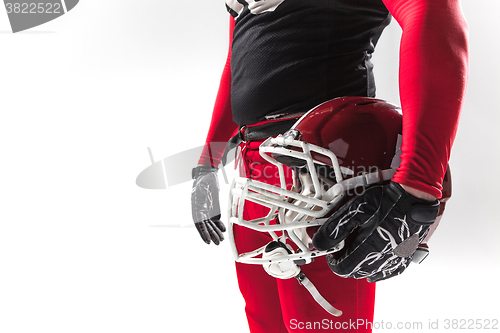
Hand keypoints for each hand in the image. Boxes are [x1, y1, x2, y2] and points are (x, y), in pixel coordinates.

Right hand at [191, 165, 225, 244]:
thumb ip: (203, 191)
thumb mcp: (203, 183)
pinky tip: (223, 231)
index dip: (203, 233)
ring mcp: (207, 211)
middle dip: (211, 235)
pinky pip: (216, 220)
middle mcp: (201, 211)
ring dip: (216, 233)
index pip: (199, 223)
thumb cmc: (204, 179)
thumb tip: (205, 196)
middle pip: (206, 227)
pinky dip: (219, 226)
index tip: (207, 240)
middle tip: (218, 243)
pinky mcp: (213, 210)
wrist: (208, 175)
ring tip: (221, 240)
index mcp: (196, 207)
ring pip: (211, 225)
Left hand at [312, 182, 438, 281]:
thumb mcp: (355, 209)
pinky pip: (392, 270)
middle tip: (342, 251)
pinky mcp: (408, 254)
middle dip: (346, 264)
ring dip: (362, 267)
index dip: (334, 263)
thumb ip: (335, 228)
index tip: (331, 254)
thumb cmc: (388, 199)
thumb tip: (319, 242)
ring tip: (356, 255)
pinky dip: (381, 270)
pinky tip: (377, 262)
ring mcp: (397, 257)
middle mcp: (384, 257)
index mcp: (369, 247)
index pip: (344, 268)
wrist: (415, 195)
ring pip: (375, 273)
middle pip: (358, 272)